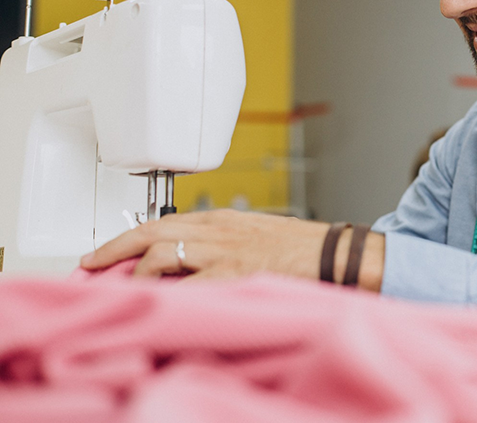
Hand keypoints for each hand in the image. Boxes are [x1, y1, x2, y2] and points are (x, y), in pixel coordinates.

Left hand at [81, 209, 327, 280]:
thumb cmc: (304, 250)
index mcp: (223, 220)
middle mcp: (218, 230)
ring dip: (135, 274)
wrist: (337, 254)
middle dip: (113, 248)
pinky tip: (156, 305)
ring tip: (124, 290)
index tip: (108, 253)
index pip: (164, 223)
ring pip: (160, 254)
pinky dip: (166, 295)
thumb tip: (194, 266)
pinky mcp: (234, 272)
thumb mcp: (256, 238)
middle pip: (151, 231)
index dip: (129, 238)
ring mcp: (224, 251)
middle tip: (89, 265)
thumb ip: (224, 246)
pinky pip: (187, 284)